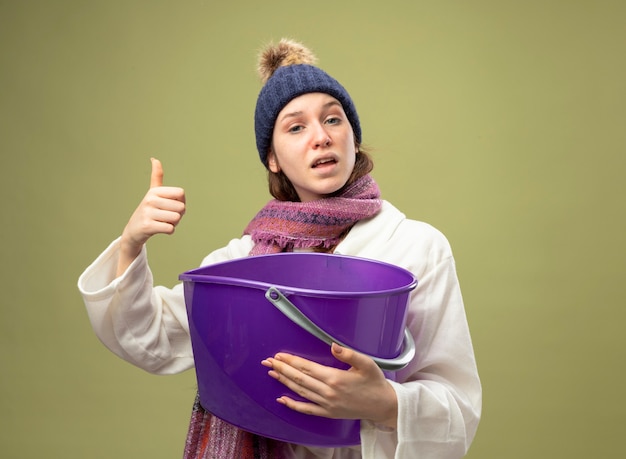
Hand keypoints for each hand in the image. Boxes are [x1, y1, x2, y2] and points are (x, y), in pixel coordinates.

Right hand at [116, 158, 185, 275]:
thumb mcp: (152, 193)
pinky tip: (159, 229)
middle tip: (166, 216)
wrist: (134, 230)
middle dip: (178, 215)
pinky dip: (169, 231)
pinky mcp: (147, 226)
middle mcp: (150, 199)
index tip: (171, 205)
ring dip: (173, 223)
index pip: (181, 193)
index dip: (181, 202)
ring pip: (176, 219)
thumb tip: (154, 159)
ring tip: (162, 222)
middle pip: (181, 208)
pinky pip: (170, 229)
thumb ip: (156, 177)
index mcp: (155, 191)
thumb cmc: (149, 210)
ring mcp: (148, 212)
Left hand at [261, 343, 397, 427]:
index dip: (291, 361)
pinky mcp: (328, 413)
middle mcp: (328, 392)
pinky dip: (293, 404)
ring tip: (272, 373)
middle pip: (299, 379)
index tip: (279, 355)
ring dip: (284, 382)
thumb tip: (333, 345)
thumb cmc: (375, 382)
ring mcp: (327, 405)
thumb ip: (349, 354)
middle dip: (282, 369)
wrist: (383, 405)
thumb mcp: (366, 364)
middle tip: (268, 362)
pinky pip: (306, 409)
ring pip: (300, 392)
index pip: (307, 368)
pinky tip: (282, 399)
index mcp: (335, 378)